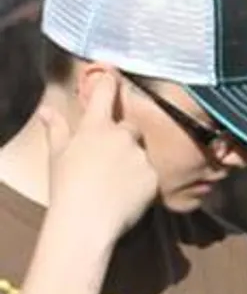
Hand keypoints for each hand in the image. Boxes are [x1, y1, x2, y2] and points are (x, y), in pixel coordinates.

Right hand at [40, 73, 158, 236]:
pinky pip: (148, 174)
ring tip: (113, 182)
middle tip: (107, 158)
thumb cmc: (66, 187)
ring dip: (131, 161)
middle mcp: (121, 136)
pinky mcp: (153, 177)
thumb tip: (46, 112)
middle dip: (121, 138)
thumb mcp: (57, 155)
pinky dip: (140, 180)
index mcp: (95, 127)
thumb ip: (56, 130)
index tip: (112, 74)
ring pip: (139, 152)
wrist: (86, 219)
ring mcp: (140, 156)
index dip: (109, 82)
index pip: (104, 95)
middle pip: (128, 128)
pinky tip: (125, 193)